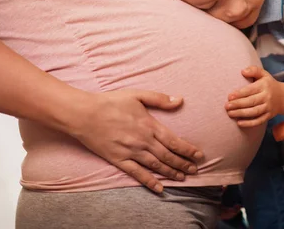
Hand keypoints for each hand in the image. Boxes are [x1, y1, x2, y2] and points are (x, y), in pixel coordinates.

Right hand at [71, 89, 203, 192]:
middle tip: (195, 170)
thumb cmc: (111, 102)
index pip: (174, 141)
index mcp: (149, 125)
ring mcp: (131, 152)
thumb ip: (159, 99)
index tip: (199, 155)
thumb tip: (180, 100)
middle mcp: (143, 141)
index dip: (188, 150)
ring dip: (171, 172)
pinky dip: (150, 182)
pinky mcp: (119, 160)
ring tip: (182, 177)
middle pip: (168, 156)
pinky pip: (137, 174)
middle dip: (183, 163)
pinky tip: (159, 188)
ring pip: (156, 166)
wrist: (85, 114)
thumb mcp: (137, 95)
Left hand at [225, 66, 283, 127]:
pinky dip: (249, 123)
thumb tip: (243, 71)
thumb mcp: (264, 74)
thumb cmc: (269, 84)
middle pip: (251, 102)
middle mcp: (267, 97)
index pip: (250, 90)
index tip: (229, 96)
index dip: (239, 94)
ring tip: (230, 113)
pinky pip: (259, 121)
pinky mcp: (269, 116)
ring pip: (254, 112)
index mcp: (264, 86)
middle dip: (238, 104)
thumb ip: (254, 70)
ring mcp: (268, 107)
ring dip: (241, 114)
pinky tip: (239, 123)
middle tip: (226, 106)